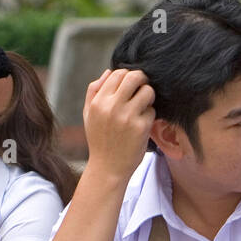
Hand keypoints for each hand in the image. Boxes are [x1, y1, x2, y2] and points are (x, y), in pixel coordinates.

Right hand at [82, 68, 155, 182]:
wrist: (107, 168)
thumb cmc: (99, 140)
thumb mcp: (88, 115)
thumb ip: (94, 91)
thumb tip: (108, 71)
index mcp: (98, 102)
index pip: (117, 73)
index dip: (126, 76)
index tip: (129, 86)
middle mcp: (111, 107)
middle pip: (135, 76)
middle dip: (142, 80)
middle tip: (142, 89)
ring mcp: (127, 117)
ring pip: (147, 91)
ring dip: (148, 97)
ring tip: (142, 107)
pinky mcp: (141, 127)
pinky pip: (152, 110)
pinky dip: (149, 116)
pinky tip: (141, 125)